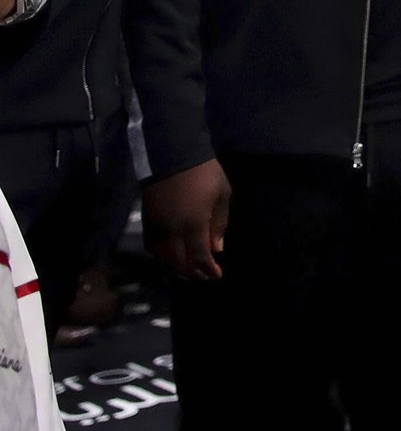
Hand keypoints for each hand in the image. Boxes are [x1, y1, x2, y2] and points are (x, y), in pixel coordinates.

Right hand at [142, 159, 230, 280]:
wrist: (172, 154)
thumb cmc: (204, 173)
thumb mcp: (222, 195)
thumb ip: (219, 224)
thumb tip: (217, 248)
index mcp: (192, 225)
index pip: (198, 257)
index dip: (207, 270)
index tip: (217, 276)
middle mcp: (171, 232)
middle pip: (178, 262)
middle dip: (192, 273)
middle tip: (204, 276)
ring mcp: (156, 227)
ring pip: (163, 257)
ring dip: (176, 268)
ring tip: (189, 270)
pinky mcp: (147, 220)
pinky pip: (153, 246)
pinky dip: (162, 256)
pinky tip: (171, 256)